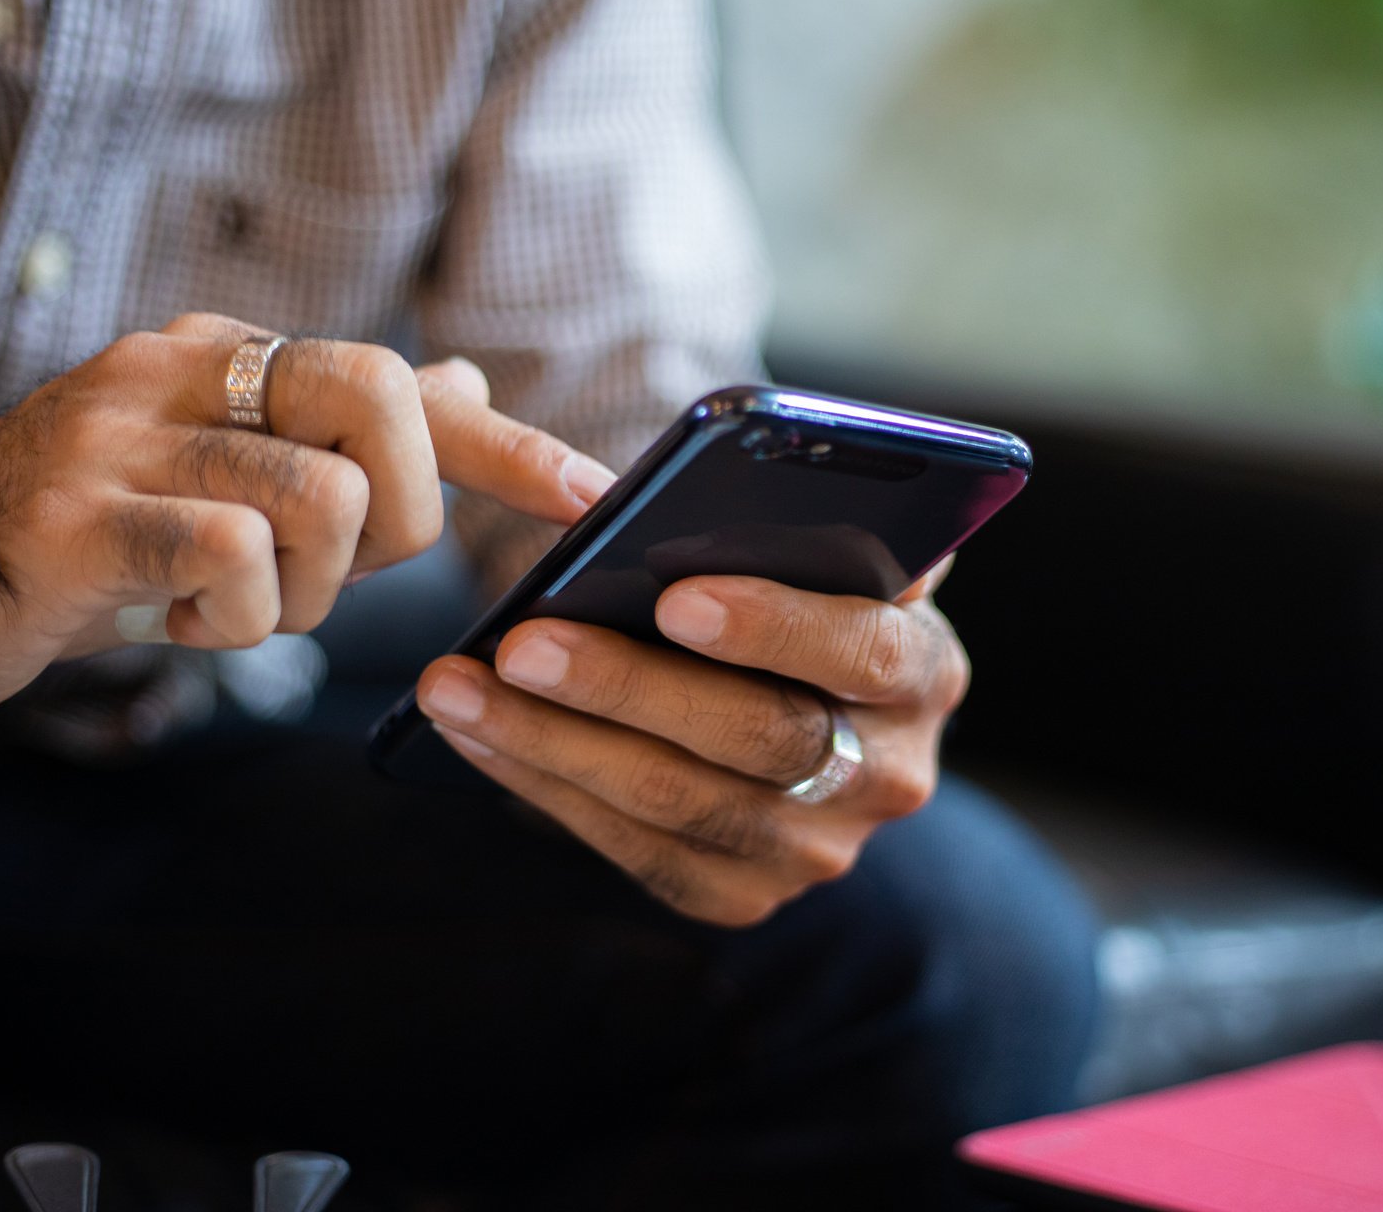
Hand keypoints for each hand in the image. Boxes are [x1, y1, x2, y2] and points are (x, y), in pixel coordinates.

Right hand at [0, 313, 612, 721]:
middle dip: (401, 518)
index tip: (591, 494)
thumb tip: (462, 380)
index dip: (509, 443)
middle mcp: (179, 369)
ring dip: (301, 595)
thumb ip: (337, 435)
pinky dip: (231, 624)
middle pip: (381, 403)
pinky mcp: (73, 515)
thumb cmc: (83, 537)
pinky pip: (231, 561)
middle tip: (326, 573)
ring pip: (322, 497)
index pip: (403, 382)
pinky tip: (169, 625)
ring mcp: (120, 434)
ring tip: (221, 607)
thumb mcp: (217, 476)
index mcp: (227, 355)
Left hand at [415, 558, 968, 926]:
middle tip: (523, 643)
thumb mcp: (824, 546)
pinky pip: (636, 850)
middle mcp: (890, 775)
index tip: (676, 597)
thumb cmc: (797, 590)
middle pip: (756, 738)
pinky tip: (476, 733)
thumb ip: (805, 520)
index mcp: (924, 669)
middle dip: (628, 688)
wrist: (799, 698)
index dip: (775, 627)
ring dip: (553, 743)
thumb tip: (722, 487)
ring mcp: (817, 850)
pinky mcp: (744, 896)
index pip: (866, 651)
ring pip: (678, 803)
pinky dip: (546, 788)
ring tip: (457, 685)